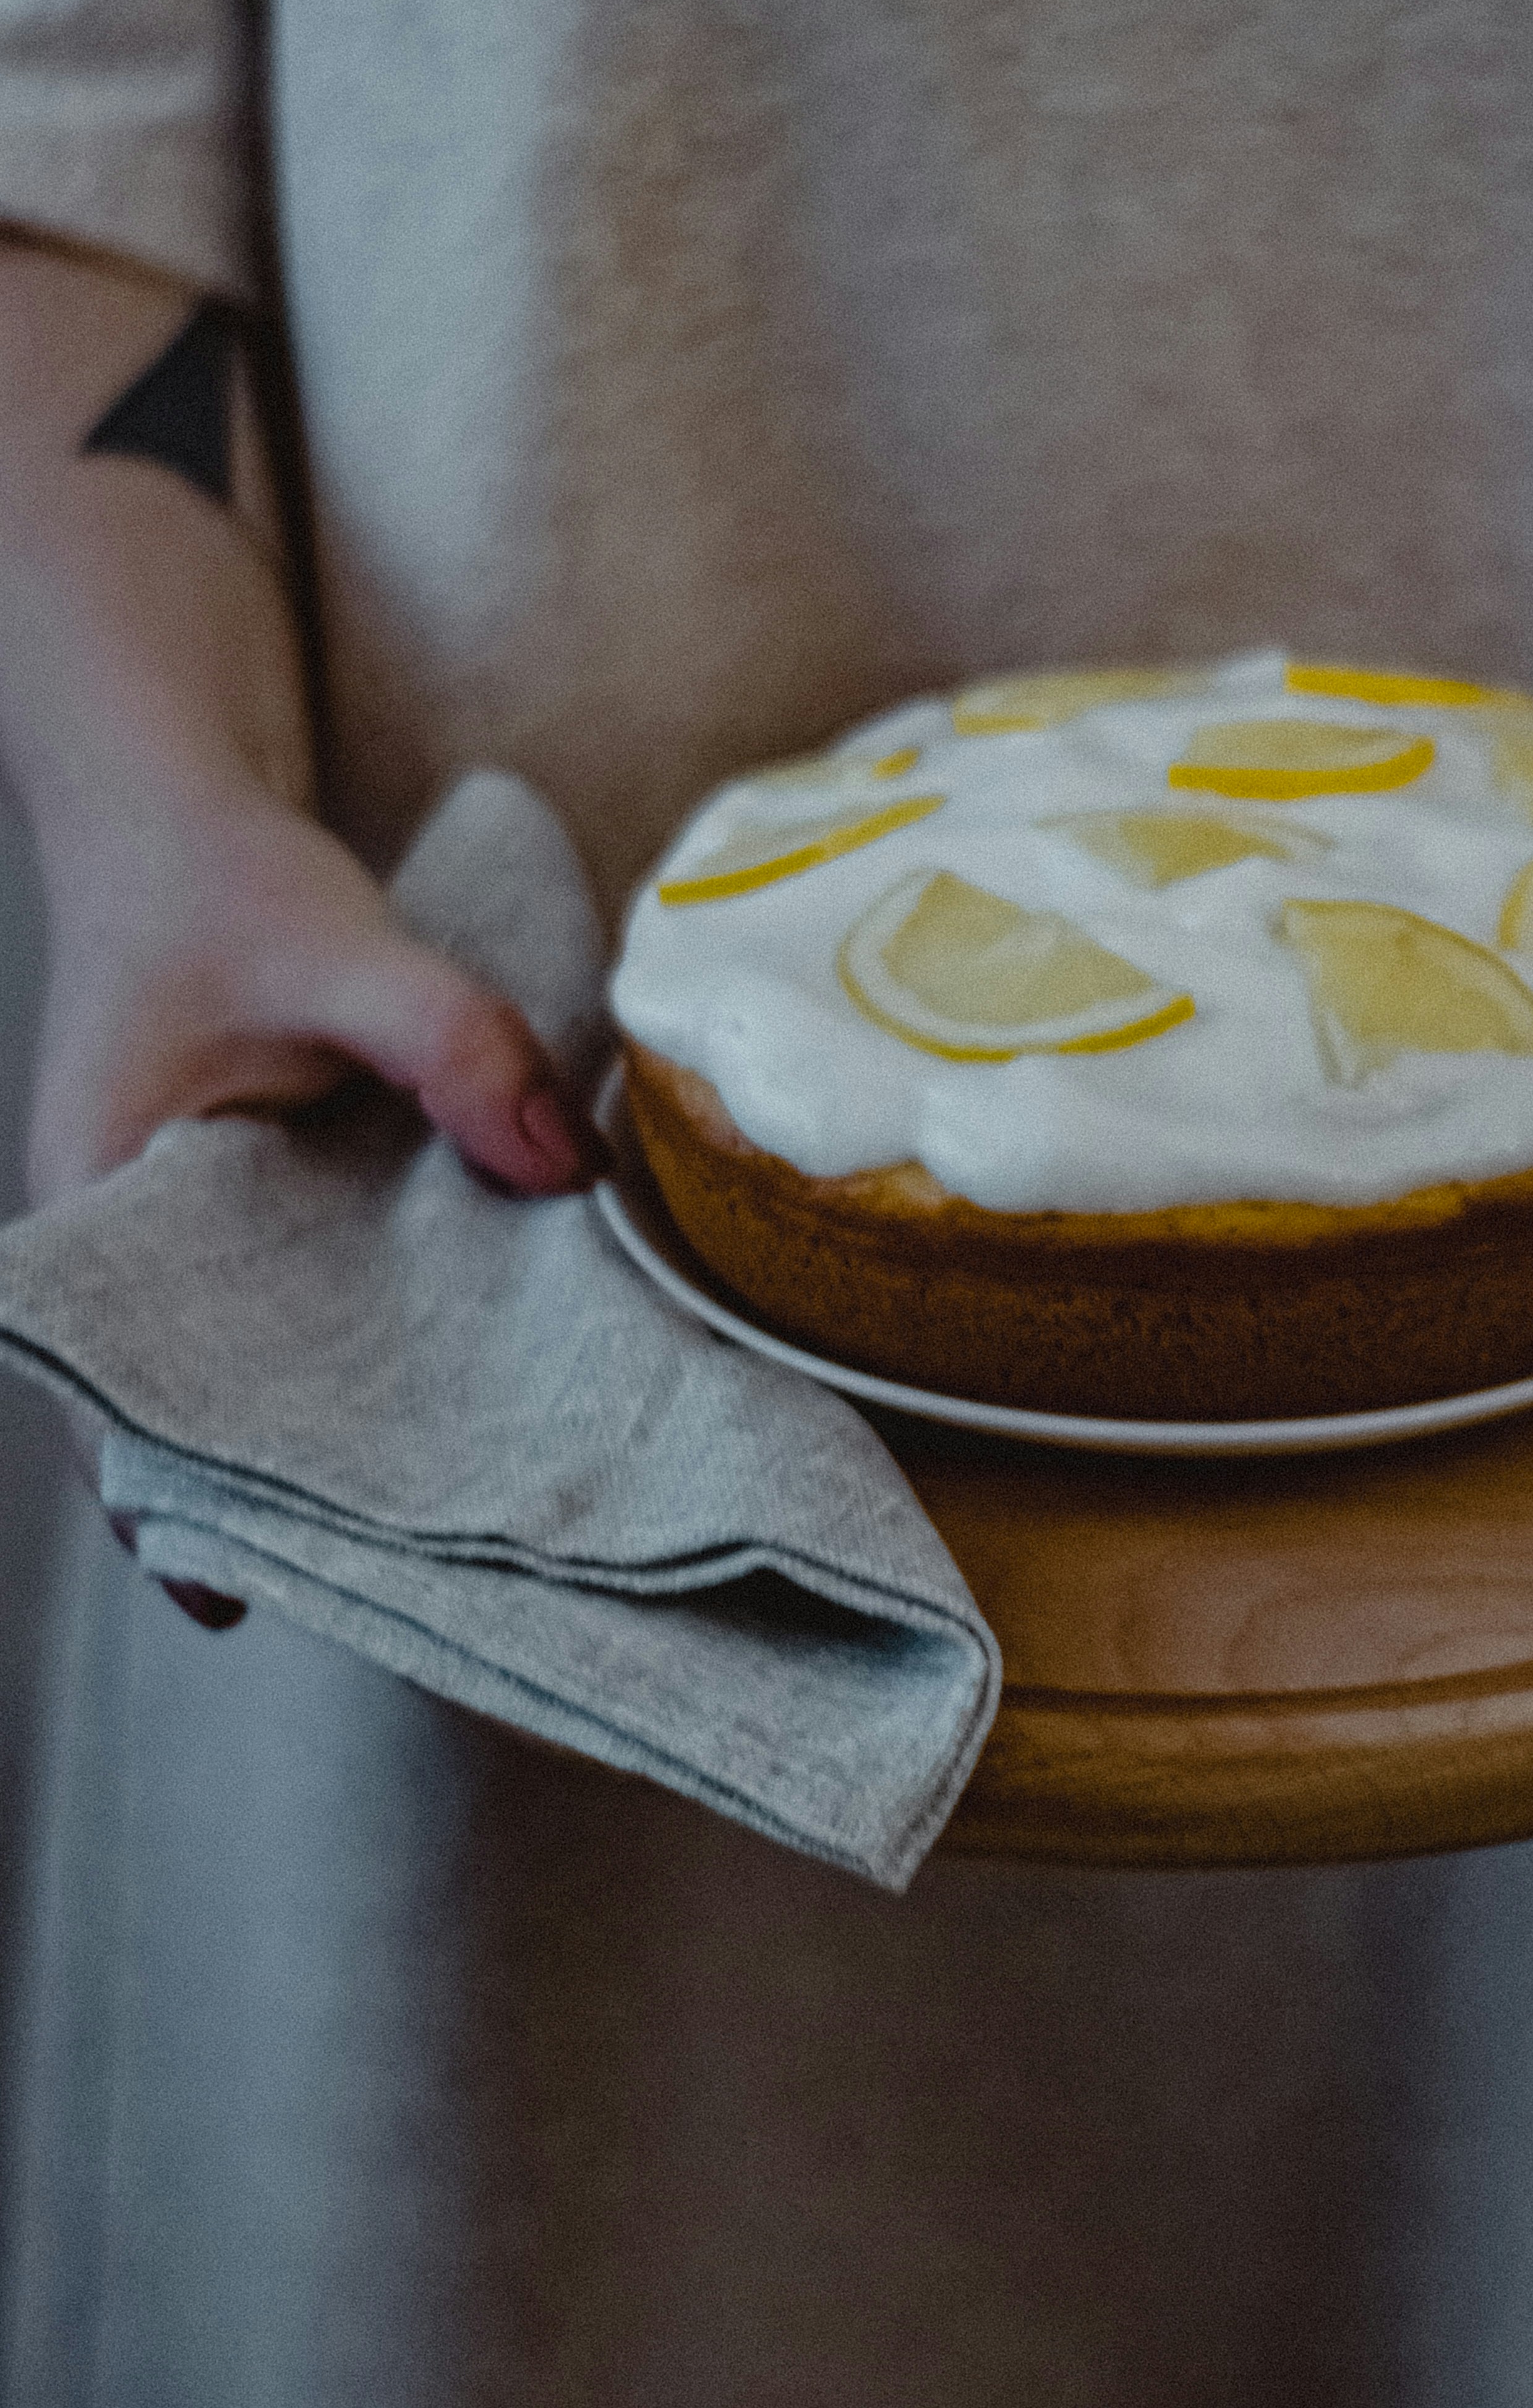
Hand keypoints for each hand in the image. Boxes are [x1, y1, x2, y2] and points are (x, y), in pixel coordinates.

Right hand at [27, 785, 596, 1629]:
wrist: (179, 808)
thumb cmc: (221, 880)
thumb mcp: (342, 949)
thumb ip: (451, 1047)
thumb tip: (564, 1170)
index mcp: (93, 1220)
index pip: (125, 1411)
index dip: (189, 1515)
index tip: (262, 1599)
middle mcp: (128, 1250)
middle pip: (207, 1410)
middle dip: (307, 1486)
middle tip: (439, 1565)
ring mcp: (191, 1231)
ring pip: (270, 1359)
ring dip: (359, 1411)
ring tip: (483, 1499)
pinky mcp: (255, 1200)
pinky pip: (314, 1291)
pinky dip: (386, 1324)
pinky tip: (488, 1359)